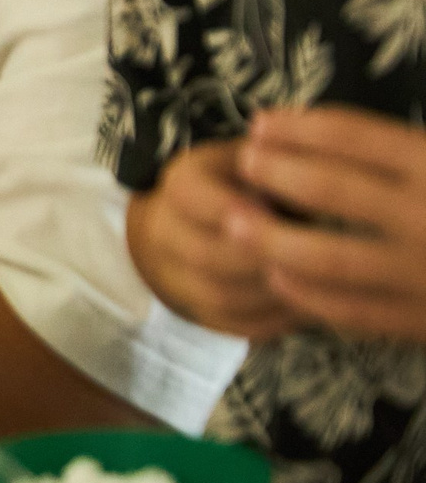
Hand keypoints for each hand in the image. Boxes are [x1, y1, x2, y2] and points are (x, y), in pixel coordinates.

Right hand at [125, 139, 296, 340]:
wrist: (206, 219)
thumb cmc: (252, 182)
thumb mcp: (261, 158)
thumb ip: (283, 162)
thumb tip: (312, 171)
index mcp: (181, 183)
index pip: (191, 197)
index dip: (231, 208)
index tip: (273, 212)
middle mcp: (166, 230)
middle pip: (204, 254)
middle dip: (258, 258)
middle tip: (307, 256)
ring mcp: (178, 275)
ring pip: (219, 295)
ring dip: (270, 294)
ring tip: (316, 285)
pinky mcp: (199, 310)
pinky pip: (234, 324)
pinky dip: (274, 320)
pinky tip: (308, 305)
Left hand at [228, 107, 425, 341]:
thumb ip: (408, 155)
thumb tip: (326, 134)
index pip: (353, 136)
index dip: (298, 126)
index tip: (261, 123)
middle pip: (330, 189)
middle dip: (275, 173)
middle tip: (242, 163)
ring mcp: (423, 274)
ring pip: (327, 256)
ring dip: (272, 238)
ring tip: (233, 222)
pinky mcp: (422, 321)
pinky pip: (352, 311)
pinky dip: (308, 296)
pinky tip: (278, 280)